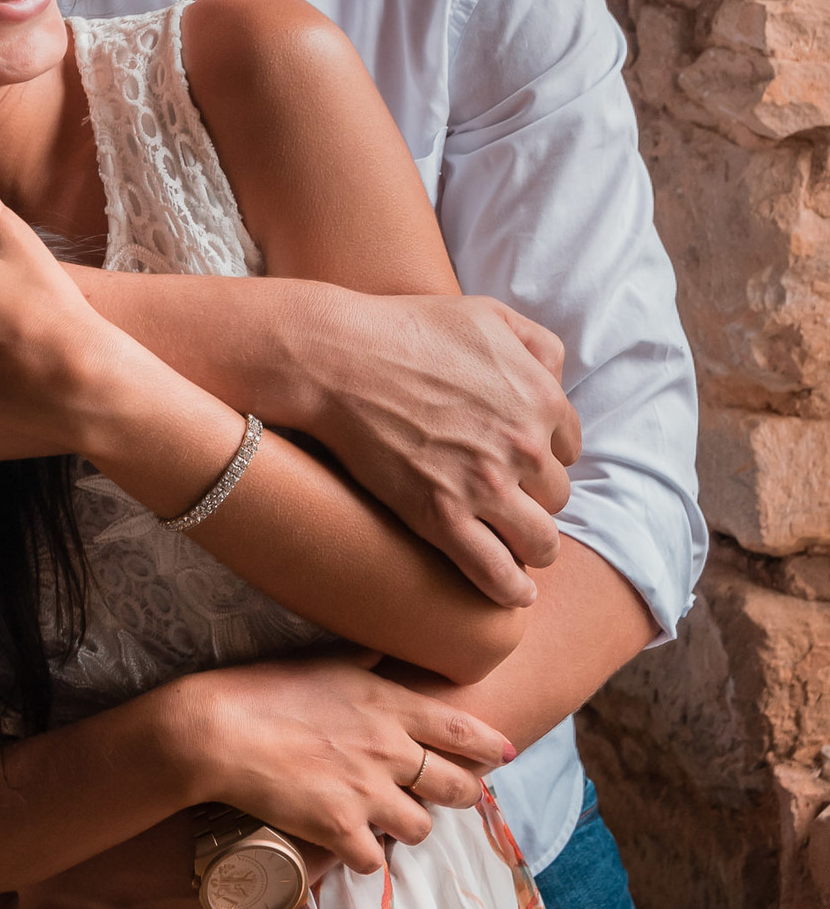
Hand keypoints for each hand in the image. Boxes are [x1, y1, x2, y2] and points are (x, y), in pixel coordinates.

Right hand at [178, 649, 514, 871]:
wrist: (220, 729)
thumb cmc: (265, 687)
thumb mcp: (323, 661)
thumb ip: (362, 659)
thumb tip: (380, 645)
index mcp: (387, 702)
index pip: (458, 728)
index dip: (489, 745)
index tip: (506, 753)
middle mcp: (388, 747)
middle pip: (456, 784)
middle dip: (463, 793)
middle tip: (455, 795)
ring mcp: (367, 791)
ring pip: (422, 827)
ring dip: (410, 826)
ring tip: (393, 820)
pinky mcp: (340, 827)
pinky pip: (376, 860)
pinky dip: (367, 856)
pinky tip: (354, 846)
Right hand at [309, 292, 579, 606]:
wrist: (340, 359)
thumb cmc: (408, 329)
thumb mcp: (488, 314)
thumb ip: (538, 345)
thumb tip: (559, 383)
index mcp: (540, 397)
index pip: (568, 447)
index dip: (545, 453)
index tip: (521, 460)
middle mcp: (522, 446)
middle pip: (555, 494)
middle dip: (533, 495)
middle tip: (505, 493)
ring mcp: (484, 486)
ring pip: (540, 541)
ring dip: (533, 546)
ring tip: (518, 545)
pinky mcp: (442, 519)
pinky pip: (497, 574)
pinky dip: (511, 590)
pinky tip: (516, 594)